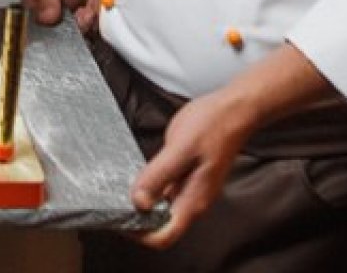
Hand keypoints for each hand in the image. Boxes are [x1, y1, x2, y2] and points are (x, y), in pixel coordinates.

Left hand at [127, 46, 332, 248]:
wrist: (234, 110)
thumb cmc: (212, 126)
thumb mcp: (181, 148)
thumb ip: (158, 176)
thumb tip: (138, 202)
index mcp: (193, 201)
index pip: (164, 236)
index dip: (140, 234)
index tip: (120, 218)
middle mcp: (192, 201)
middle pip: (160, 225)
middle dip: (135, 219)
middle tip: (111, 202)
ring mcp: (190, 189)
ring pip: (160, 208)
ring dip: (140, 203)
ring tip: (117, 188)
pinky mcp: (186, 177)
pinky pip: (164, 191)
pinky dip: (148, 188)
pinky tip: (135, 175)